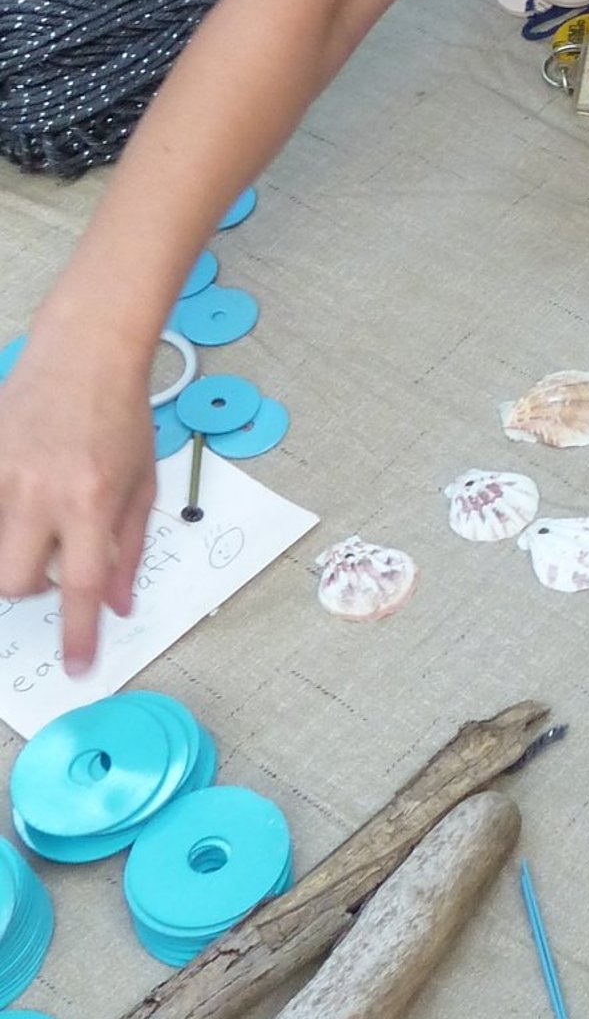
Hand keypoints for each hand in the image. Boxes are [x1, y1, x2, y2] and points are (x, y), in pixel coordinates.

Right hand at [0, 329, 155, 670]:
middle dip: (31, 589)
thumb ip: (128, 548)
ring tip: (35, 523)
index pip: (79, 588)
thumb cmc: (122, 415)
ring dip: (11, 551)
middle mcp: (41, 491)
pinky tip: (21, 497)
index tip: (76, 666)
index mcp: (91, 500)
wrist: (86, 351)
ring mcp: (3, 472)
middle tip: (51, 564)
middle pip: (15, 580)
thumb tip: (116, 605)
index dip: (76, 634)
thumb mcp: (144, 484)